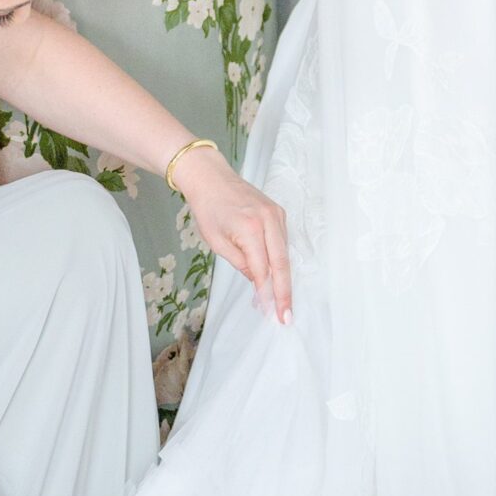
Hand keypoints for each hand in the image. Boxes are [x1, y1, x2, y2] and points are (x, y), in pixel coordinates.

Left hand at [175, 147, 292, 321]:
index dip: (267, 294)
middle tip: (286, 317)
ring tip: (282, 305)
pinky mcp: (278, 212)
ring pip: (284, 253)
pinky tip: (277, 278)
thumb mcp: (218, 242)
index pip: (262, 269)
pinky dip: (281, 261)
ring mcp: (276, 214)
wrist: (212, 178)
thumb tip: (259, 284)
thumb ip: (241, 263)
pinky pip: (282, 242)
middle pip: (281, 263)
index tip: (270, 315)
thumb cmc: (209, 209)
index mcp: (250, 228)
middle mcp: (268, 220)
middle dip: (284, 292)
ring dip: (283, 279)